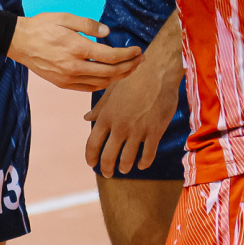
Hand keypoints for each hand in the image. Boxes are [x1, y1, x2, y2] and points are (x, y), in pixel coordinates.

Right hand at [9, 13, 141, 90]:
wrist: (19, 42)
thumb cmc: (42, 26)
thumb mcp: (64, 17)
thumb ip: (88, 24)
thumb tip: (107, 32)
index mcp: (76, 48)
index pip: (110, 56)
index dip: (127, 55)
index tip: (138, 50)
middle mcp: (74, 66)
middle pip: (110, 72)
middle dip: (128, 67)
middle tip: (140, 61)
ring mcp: (68, 78)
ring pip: (101, 83)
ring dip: (118, 78)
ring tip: (129, 69)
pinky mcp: (62, 84)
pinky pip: (88, 88)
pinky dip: (103, 84)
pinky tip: (110, 78)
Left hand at [83, 52, 184, 175]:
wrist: (157, 72)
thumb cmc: (132, 78)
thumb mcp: (111, 90)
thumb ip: (99, 108)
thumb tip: (86, 117)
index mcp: (106, 116)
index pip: (92, 144)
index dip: (91, 157)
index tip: (92, 163)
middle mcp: (119, 126)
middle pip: (108, 156)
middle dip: (106, 168)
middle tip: (108, 173)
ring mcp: (137, 131)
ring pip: (127, 159)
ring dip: (124, 167)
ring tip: (124, 169)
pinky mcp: (154, 132)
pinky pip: (148, 155)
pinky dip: (143, 162)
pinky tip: (141, 163)